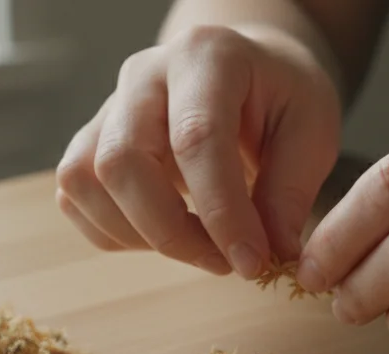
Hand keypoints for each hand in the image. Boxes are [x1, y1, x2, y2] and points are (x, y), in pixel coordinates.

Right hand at [56, 26, 341, 277]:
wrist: (242, 73)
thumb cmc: (278, 98)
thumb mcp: (312, 131)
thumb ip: (290, 192)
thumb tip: (271, 255)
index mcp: (206, 56)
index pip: (197, 138)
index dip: (221, 212)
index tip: (251, 262)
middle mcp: (144, 76)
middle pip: (122, 161)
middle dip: (171, 232)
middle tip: (224, 262)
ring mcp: (107, 108)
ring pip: (87, 182)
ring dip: (141, 236)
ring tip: (199, 247)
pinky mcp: (88, 143)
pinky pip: (77, 200)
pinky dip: (117, 234)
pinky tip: (165, 233)